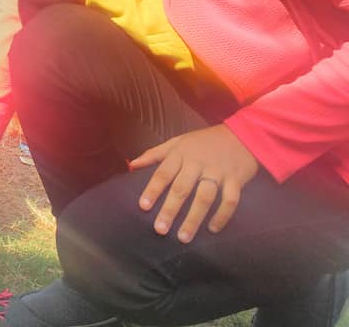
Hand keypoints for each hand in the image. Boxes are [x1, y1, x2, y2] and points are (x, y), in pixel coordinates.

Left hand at [129, 124, 259, 243]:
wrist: (241, 135)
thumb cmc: (204, 141)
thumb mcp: (177, 142)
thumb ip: (154, 154)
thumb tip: (131, 165)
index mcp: (181, 154)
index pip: (163, 173)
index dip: (153, 190)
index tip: (143, 206)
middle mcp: (198, 163)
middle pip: (182, 188)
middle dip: (170, 210)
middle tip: (160, 229)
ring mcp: (218, 172)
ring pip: (204, 197)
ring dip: (194, 218)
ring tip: (183, 237)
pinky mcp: (236, 179)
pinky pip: (230, 200)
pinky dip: (222, 215)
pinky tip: (212, 229)